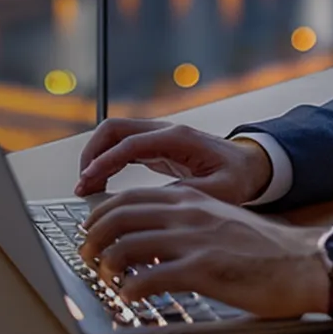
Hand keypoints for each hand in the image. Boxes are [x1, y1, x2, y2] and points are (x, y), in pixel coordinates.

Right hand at [74, 118, 272, 201]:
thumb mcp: (220, 192)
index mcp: (179, 138)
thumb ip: (187, 196)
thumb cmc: (237, 177)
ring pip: (113, 135)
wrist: (250, 164)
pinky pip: (120, 146)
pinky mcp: (154, 145)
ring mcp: (158, 136)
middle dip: (92, 154)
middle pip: (114, 129)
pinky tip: (99, 184)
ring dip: (95, 156)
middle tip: (82, 185)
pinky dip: (105, 161)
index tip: (88, 182)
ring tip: (86, 187)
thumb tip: (152, 205)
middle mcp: (165, 131)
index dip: (106, 162)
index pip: (131, 143)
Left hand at [78, 185, 330, 318]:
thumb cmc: (264, 248)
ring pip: (126, 247)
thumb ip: (186, 221)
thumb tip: (150, 238)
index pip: (128, 198)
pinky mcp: (203, 270)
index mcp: (190, 198)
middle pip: (118, 217)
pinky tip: (131, 298)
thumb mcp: (219, 219)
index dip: (100, 215)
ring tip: (106, 281)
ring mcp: (193, 240)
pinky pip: (149, 278)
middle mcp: (187, 212)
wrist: (304, 262)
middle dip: (93, 239)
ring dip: (106, 267)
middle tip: (87, 258)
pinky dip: (131, 290)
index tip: (89, 231)